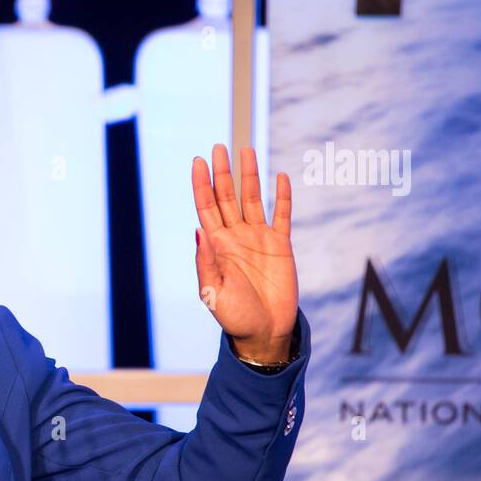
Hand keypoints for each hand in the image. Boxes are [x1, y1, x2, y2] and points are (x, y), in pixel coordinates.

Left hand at [191, 145, 298, 363]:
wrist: (264, 333)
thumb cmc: (234, 316)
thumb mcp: (213, 292)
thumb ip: (206, 262)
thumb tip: (198, 230)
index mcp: (215, 246)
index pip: (206, 207)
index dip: (202, 184)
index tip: (198, 160)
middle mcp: (235, 237)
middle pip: (227, 197)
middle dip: (223, 172)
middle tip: (219, 147)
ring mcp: (258, 239)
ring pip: (252, 200)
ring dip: (249, 176)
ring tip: (246, 151)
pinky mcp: (280, 246)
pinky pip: (281, 216)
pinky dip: (281, 197)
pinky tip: (279, 177)